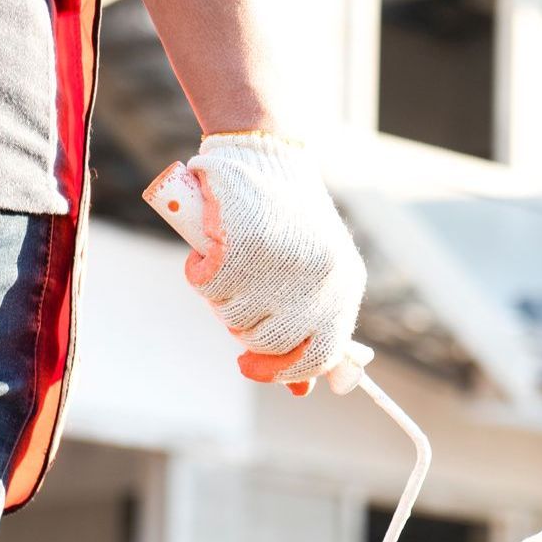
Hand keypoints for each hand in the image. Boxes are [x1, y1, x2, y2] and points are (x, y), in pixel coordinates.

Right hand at [181, 132, 365, 394]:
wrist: (266, 150)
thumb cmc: (286, 215)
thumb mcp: (312, 272)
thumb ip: (310, 328)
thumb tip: (303, 391)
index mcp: (344, 286)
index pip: (320, 355)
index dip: (282, 370)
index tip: (247, 367)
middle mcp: (320, 280)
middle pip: (267, 342)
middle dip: (240, 327)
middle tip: (233, 294)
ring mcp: (284, 265)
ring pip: (232, 316)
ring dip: (219, 294)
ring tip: (227, 257)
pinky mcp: (245, 246)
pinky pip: (206, 284)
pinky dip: (197, 269)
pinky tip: (207, 246)